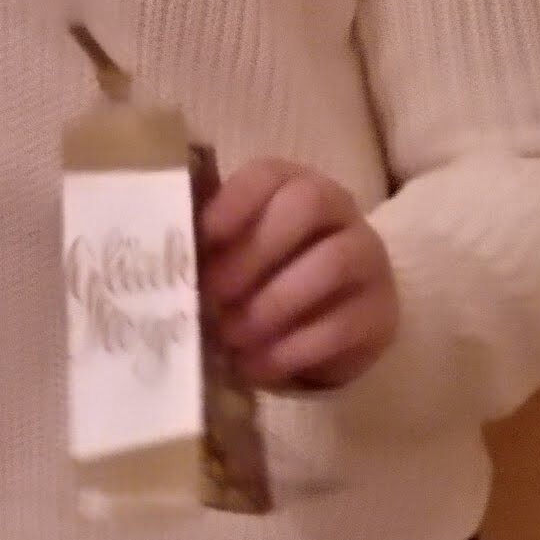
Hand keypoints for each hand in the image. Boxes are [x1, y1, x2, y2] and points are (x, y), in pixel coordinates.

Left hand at [201, 157, 397, 392]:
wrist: (330, 319)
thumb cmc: (265, 277)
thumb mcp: (236, 255)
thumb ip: (207, 248)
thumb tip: (159, 264)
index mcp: (293, 185)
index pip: (269, 174)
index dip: (233, 202)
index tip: (202, 239)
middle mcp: (339, 210)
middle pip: (307, 205)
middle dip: (254, 252)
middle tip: (213, 296)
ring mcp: (368, 257)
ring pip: (332, 263)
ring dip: (274, 303)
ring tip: (232, 336)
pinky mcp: (380, 312)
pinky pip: (344, 324)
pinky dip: (293, 348)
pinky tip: (256, 365)